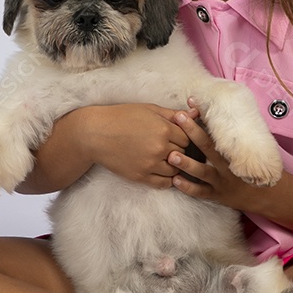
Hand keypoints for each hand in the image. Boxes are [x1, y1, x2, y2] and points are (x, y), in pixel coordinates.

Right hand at [85, 103, 199, 187]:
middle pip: (184, 154)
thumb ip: (174, 114)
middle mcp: (159, 148)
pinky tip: (163, 170)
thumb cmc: (122, 117)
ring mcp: (150, 164)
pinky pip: (164, 183)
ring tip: (168, 158)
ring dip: (175, 165)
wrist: (96, 133)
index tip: (179, 135)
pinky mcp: (140, 177)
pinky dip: (167, 179)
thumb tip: (196, 114)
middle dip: (180, 150)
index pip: (188, 138)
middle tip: (174, 146)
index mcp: (164, 129)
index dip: (185, 136)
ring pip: (176, 170)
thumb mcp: (149, 110)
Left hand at [167, 108, 278, 211]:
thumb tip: (220, 110)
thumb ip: (235, 135)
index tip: (192, 103)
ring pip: (202, 172)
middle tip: (179, 118)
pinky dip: (188, 187)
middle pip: (209, 147)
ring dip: (186, 164)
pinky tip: (175, 180)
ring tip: (171, 156)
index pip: (218, 131)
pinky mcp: (217, 196)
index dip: (204, 117)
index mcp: (235, 151)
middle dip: (192, 132)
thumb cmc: (255, 167)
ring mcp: (222, 182)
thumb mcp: (250, 150)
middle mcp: (228, 166)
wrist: (267, 196)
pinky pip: (201, 192)